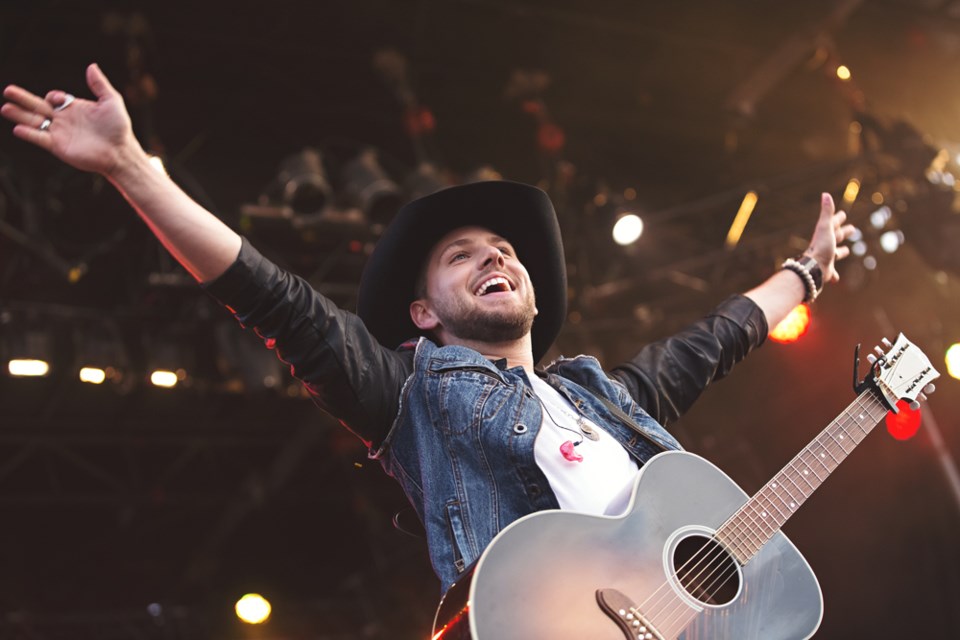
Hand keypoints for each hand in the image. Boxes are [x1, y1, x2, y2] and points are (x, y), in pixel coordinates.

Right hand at [2, 63, 138, 176]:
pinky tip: (18, 129)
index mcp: (73, 109)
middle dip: (23, 98)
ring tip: (5, 108)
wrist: (120, 152)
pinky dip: (29, 134)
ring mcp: (59, 133)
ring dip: (19, 115)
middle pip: (38, 106)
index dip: (54, 96)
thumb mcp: (111, 101)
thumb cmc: (118, 128)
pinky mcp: (58, 146)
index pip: (54, 99)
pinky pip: (40, 139)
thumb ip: (100, 85)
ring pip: (34, 122)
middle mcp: (63, 120)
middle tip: (8, 91)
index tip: (58, 100)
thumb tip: (91, 66)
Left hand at [805, 193, 856, 284]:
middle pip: (836, 237)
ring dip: (840, 252)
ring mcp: (826, 259)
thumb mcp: (825, 228)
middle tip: (852, 229)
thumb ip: (826, 213)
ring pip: (835, 254)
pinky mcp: (827, 272)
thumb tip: (825, 194)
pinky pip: (832, 273)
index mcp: (825, 236)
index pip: (832, 224)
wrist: (813, 269)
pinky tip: (836, 279)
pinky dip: (835, 275)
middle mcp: (825, 247)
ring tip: (846, 250)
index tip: (843, 214)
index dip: (837, 218)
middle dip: (843, 232)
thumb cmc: (821, 248)